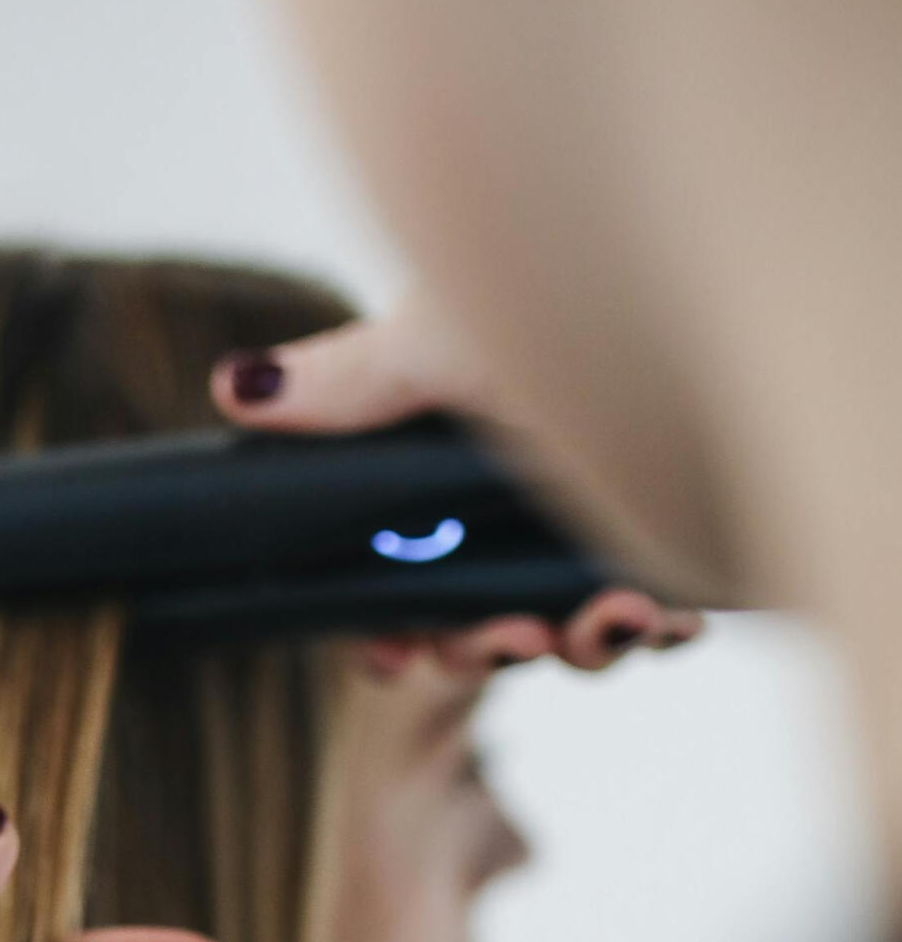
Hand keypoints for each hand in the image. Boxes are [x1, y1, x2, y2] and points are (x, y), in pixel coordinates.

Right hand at [210, 289, 703, 673]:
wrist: (705, 293)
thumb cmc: (569, 284)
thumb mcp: (436, 337)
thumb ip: (344, 382)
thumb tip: (236, 389)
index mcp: (448, 459)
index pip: (399, 574)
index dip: (392, 630)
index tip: (394, 658)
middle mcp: (515, 495)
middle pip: (479, 617)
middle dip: (488, 645)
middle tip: (512, 639)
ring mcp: (597, 518)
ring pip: (569, 629)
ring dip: (581, 646)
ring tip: (615, 618)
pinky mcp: (674, 533)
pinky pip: (659, 613)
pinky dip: (657, 626)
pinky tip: (670, 614)